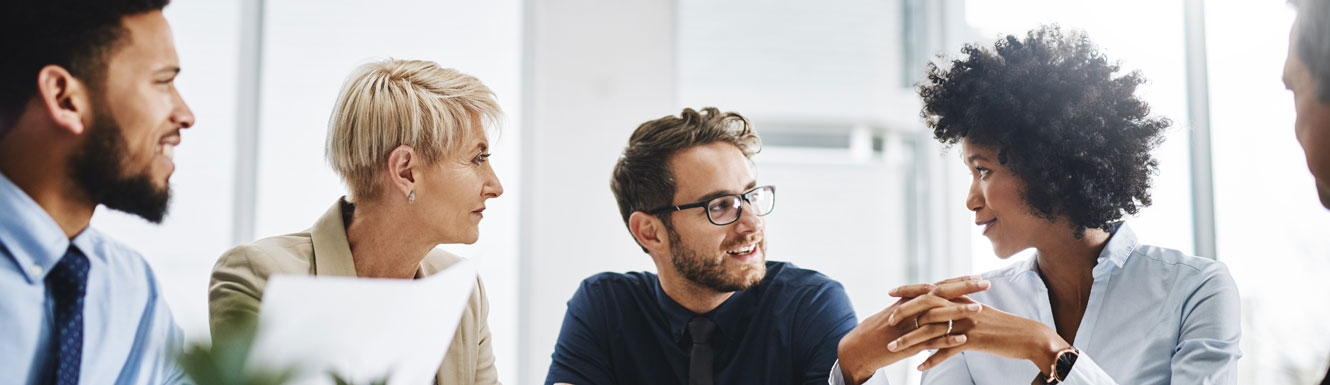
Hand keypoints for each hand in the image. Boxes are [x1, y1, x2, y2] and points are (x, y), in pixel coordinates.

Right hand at [836, 276, 989, 384]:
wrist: (857, 349)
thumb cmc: (875, 332)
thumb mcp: (894, 314)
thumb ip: (911, 307)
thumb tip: (928, 300)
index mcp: (908, 301)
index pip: (937, 286)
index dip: (957, 281)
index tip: (977, 276)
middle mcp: (910, 309)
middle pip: (940, 294)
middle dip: (964, 287)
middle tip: (986, 282)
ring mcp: (909, 326)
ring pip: (938, 316)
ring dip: (959, 312)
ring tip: (980, 310)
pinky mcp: (908, 344)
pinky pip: (930, 341)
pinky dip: (947, 339)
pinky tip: (963, 339)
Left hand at [888, 295, 1070, 372]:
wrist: (1028, 336)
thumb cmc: (1002, 326)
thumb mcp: (979, 312)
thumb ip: (960, 307)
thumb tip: (941, 308)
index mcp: (962, 298)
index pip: (931, 290)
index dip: (910, 290)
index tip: (891, 292)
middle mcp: (962, 307)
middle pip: (927, 308)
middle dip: (905, 314)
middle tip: (888, 321)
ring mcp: (967, 323)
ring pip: (932, 331)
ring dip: (911, 341)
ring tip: (894, 349)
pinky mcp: (973, 340)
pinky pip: (947, 351)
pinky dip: (932, 360)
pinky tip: (919, 367)